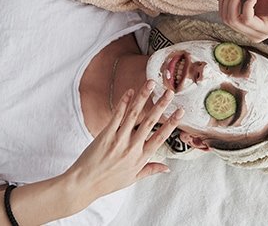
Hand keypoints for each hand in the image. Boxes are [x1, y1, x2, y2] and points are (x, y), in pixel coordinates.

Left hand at [64, 80, 182, 207]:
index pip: (160, 137)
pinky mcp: (106, 135)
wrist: (85, 183)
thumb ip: (151, 170)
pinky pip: (116, 115)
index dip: (172, 123)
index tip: (181, 111)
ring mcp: (119, 140)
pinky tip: (130, 91)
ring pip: (134, 114)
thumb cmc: (108, 182)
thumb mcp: (133, 178)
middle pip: (150, 122)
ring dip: (143, 97)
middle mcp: (132, 147)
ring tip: (151, 84)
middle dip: (161, 105)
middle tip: (170, 92)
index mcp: (141, 157)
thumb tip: (167, 168)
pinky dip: (124, 102)